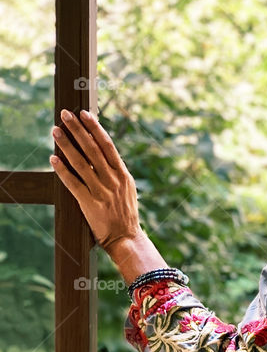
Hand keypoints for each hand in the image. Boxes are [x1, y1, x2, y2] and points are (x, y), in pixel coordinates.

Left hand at [50, 109, 142, 254]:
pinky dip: (62, 170)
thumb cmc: (125, 214)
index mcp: (123, 174)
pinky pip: (73, 183)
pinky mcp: (89, 203)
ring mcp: (101, 191)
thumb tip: (105, 155)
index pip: (107, 145)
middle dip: (79, 130)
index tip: (84, 114)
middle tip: (66, 114)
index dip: (95, 128)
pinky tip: (53, 158)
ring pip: (81, 163)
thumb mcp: (128, 189)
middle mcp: (113, 179)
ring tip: (56, 130)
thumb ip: (117, 172)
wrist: (126, 238)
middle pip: (93, 149)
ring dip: (67, 145)